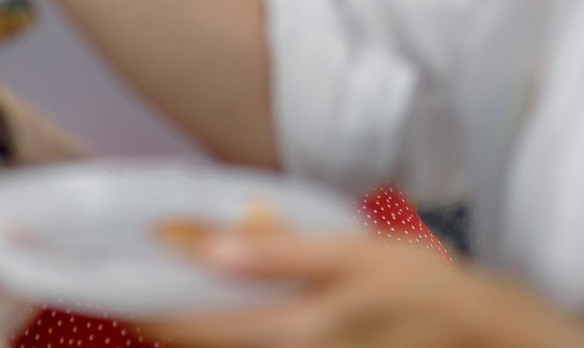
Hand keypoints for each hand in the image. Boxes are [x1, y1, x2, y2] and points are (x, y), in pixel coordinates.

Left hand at [150, 228, 583, 347]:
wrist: (473, 332)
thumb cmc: (414, 285)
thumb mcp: (349, 252)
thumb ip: (278, 251)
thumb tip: (209, 247)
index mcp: (294, 334)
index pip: (195, 330)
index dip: (147, 308)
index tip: (110, 283)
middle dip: (163, 321)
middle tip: (136, 288)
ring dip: (198, 332)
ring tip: (174, 302)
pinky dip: (232, 338)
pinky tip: (225, 317)